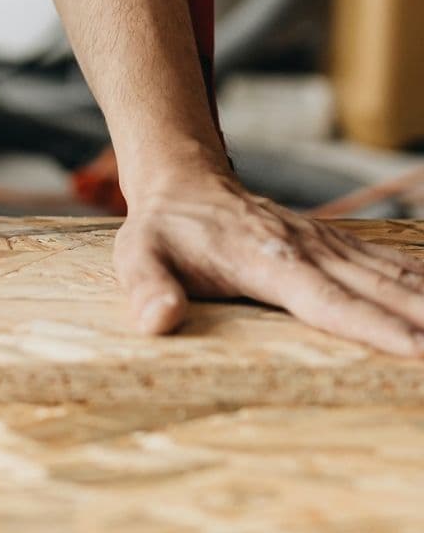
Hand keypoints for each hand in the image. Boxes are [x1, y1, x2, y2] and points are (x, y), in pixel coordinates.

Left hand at [116, 168, 423, 355]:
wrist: (184, 182)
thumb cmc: (162, 229)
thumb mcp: (137, 256)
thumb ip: (147, 289)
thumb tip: (156, 320)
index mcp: (266, 262)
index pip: (329, 301)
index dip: (375, 328)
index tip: (418, 350)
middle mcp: (308, 251)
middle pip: (379, 291)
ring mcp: (326, 246)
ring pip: (394, 276)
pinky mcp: (335, 245)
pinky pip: (389, 263)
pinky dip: (423, 281)